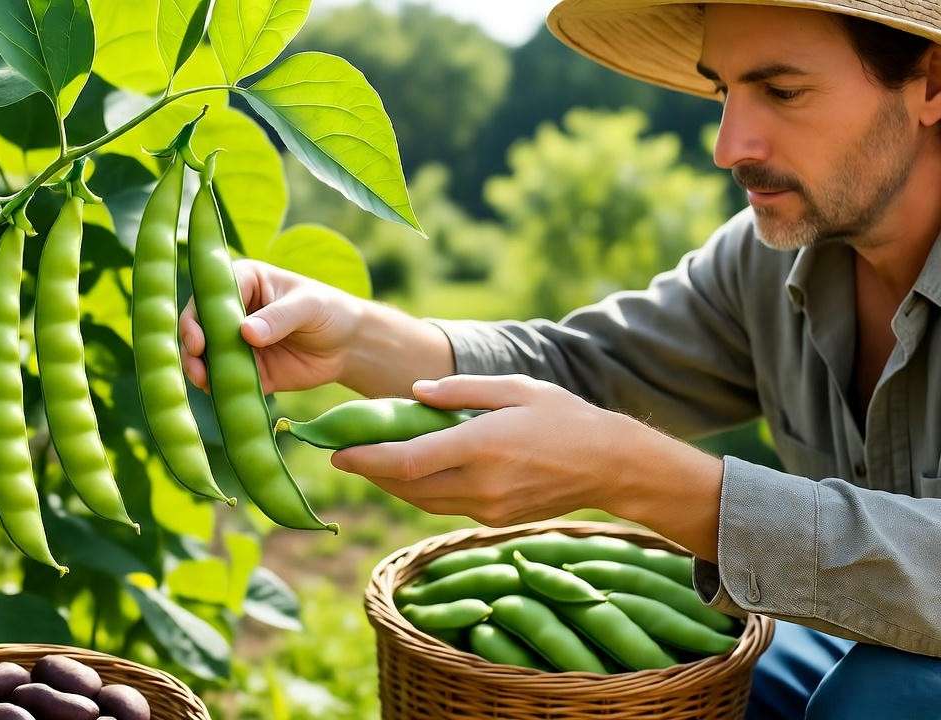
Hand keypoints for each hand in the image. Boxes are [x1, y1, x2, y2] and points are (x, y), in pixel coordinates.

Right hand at [179, 259, 364, 393]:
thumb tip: (246, 332)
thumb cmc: (328, 310)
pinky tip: (217, 394)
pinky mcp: (247, 370)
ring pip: (205, 355)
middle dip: (191, 346)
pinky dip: (217, 387)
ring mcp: (236, 343)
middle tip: (196, 366)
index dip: (198, 317)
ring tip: (202, 382)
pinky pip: (225, 379)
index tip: (200, 340)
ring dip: (198, 368)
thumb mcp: (308, 306)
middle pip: (198, 326)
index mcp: (244, 282)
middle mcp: (233, 311)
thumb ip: (279, 317)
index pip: (210, 295)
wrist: (348, 346)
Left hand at [330, 375, 722, 552]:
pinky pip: (444, 506)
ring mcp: (487, 508)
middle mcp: (480, 484)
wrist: (611, 466)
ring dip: (390, 485)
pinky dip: (419, 492)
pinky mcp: (494, 520)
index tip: (337, 451)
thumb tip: (414, 394)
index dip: (366, 459)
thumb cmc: (564, 416)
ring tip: (368, 462)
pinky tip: (410, 473)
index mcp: (482, 445)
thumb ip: (461, 390)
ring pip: (420, 502)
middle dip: (369, 472)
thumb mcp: (515, 387)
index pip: (407, 461)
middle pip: (405, 487)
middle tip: (343, 453)